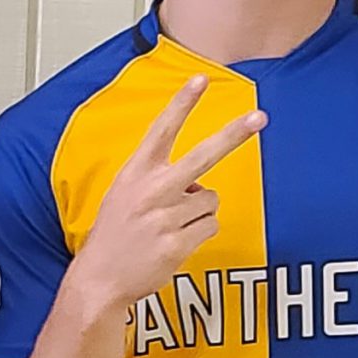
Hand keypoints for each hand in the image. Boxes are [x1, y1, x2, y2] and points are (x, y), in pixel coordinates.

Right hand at [64, 75, 265, 315]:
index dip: (182, 103)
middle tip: (259, 116)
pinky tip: (175, 243)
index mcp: (135, 174)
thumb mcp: (123, 196)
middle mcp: (152, 190)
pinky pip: (210, 227)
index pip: (162, 130)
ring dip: (198, 213)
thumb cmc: (113, 236)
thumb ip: (156, 182)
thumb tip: (199, 185)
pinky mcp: (178, 242)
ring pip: (210, 201)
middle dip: (233, 134)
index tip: (201, 78)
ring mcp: (166, 217)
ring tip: (171, 227)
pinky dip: (199, 234)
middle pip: (203, 155)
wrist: (99, 279)